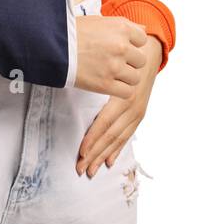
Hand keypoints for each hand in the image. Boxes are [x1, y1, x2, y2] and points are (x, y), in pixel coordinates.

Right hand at [72, 12, 151, 97]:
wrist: (50, 46)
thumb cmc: (71, 32)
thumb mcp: (99, 21)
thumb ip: (123, 26)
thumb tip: (144, 30)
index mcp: (121, 27)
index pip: (142, 39)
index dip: (132, 45)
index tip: (120, 48)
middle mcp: (121, 46)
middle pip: (141, 60)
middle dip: (130, 62)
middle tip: (114, 62)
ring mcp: (114, 66)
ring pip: (135, 77)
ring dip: (126, 78)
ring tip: (111, 74)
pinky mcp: (106, 84)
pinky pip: (126, 92)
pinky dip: (120, 90)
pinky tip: (110, 85)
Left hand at [77, 35, 161, 177]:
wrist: (149, 52)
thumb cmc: (125, 56)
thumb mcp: (113, 64)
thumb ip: (97, 77)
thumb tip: (74, 81)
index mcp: (124, 96)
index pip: (105, 123)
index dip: (93, 139)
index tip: (81, 153)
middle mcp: (132, 108)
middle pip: (111, 136)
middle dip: (95, 154)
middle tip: (81, 169)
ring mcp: (137, 113)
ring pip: (118, 139)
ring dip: (104, 156)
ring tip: (91, 170)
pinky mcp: (139, 115)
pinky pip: (127, 136)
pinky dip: (117, 150)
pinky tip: (109, 162)